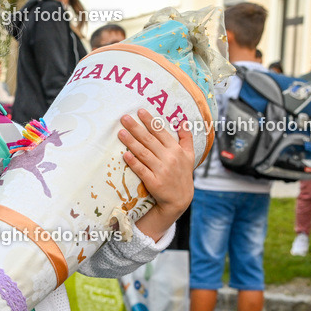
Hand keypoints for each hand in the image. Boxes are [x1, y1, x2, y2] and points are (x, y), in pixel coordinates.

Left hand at [119, 108, 194, 238]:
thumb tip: (183, 121)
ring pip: (144, 153)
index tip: (140, 111)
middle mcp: (169, 158)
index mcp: (176, 150)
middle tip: (124, 118)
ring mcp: (161, 170)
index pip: (161, 132)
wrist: (180, 199)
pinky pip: (141, 170)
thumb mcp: (190, 155)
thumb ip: (186, 138)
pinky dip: (133, 162)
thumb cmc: (183, 174)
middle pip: (149, 140)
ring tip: (120, 132)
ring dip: (131, 142)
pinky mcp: (154, 182)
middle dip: (136, 128)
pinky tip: (125, 154)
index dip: (150, 121)